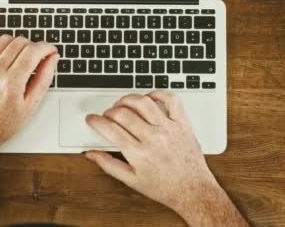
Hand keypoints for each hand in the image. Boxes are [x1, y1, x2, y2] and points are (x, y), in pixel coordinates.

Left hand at [0, 35, 58, 154]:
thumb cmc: (4, 123)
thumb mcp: (31, 104)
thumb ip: (44, 78)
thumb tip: (53, 58)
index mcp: (11, 83)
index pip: (33, 51)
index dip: (46, 47)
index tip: (51, 50)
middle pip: (20, 42)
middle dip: (34, 46)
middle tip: (38, 57)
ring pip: (5, 39)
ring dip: (18, 44)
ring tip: (22, 57)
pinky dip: (1, 46)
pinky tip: (6, 57)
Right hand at [85, 91, 240, 224]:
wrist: (193, 191)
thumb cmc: (165, 187)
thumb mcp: (132, 180)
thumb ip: (109, 165)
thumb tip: (91, 154)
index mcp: (139, 154)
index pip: (110, 129)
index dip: (96, 121)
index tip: (92, 119)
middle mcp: (153, 138)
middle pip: (123, 114)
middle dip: (109, 111)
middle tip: (107, 115)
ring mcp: (169, 128)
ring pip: (143, 102)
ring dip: (128, 99)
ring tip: (123, 104)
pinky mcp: (182, 124)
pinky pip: (171, 100)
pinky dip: (158, 94)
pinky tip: (149, 99)